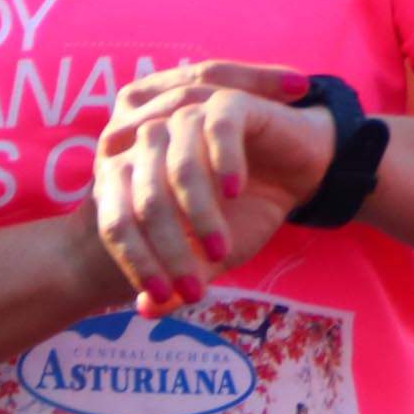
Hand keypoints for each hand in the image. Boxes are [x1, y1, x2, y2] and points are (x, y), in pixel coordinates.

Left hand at [90, 63, 335, 313]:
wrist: (299, 170)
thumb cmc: (248, 209)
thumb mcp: (211, 250)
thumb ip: (179, 272)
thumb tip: (145, 311)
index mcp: (130, 170)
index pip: (114, 217)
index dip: (135, 261)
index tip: (161, 297)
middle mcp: (149, 139)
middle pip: (142, 195)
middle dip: (169, 250)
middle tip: (194, 289)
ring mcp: (188, 115)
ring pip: (177, 165)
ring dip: (199, 215)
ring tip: (222, 251)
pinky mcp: (229, 102)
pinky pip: (216, 128)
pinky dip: (223, 163)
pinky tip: (235, 193)